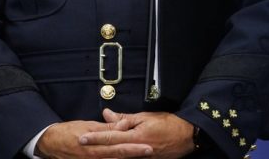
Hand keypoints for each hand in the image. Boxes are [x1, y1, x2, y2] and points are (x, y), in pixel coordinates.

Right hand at [35, 119, 153, 158]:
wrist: (51, 143)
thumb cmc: (69, 132)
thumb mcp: (88, 126)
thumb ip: (107, 127)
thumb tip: (124, 124)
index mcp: (96, 146)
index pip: (119, 147)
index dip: (134, 148)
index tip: (148, 146)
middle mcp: (95, 157)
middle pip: (119, 157)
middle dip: (135, 155)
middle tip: (149, 151)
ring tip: (140, 156)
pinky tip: (123, 158)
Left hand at [77, 109, 194, 158]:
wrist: (187, 136)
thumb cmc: (167, 124)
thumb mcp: (145, 117)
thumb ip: (124, 118)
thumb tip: (107, 114)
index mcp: (134, 137)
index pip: (110, 136)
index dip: (95, 137)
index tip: (82, 138)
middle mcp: (136, 150)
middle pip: (111, 150)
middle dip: (95, 149)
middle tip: (80, 148)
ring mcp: (141, 158)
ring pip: (119, 158)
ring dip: (105, 155)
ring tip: (91, 153)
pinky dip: (119, 158)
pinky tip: (111, 156)